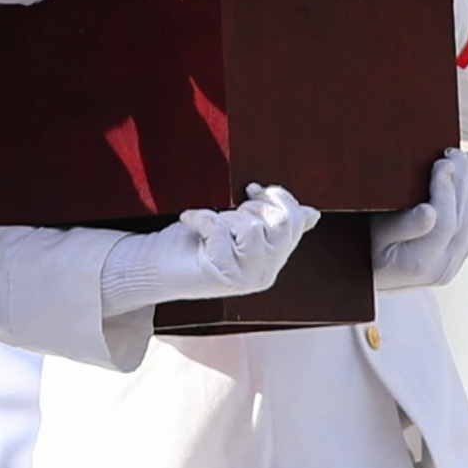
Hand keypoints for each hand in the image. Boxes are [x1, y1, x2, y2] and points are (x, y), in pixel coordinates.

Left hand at [98, 183, 317, 313]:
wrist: (154, 267)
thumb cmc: (194, 243)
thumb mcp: (238, 226)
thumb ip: (272, 221)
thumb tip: (313, 214)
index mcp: (275, 257)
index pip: (297, 220)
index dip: (277, 197)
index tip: (250, 189)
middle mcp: (267, 271)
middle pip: (283, 224)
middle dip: (254, 207)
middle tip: (230, 212)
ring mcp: (247, 278)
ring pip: (254, 229)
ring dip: (228, 218)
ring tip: (210, 225)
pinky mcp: (223, 277)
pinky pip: (221, 233)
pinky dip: (202, 218)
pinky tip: (189, 219)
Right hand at [370, 150, 467, 291]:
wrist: (368, 272)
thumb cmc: (363, 247)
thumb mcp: (374, 235)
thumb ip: (401, 226)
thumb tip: (429, 211)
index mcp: (420, 265)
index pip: (445, 224)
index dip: (447, 190)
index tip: (441, 162)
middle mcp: (442, 268)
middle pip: (465, 221)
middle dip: (463, 182)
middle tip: (454, 153)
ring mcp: (454, 264)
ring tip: (465, 159)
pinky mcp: (459, 255)